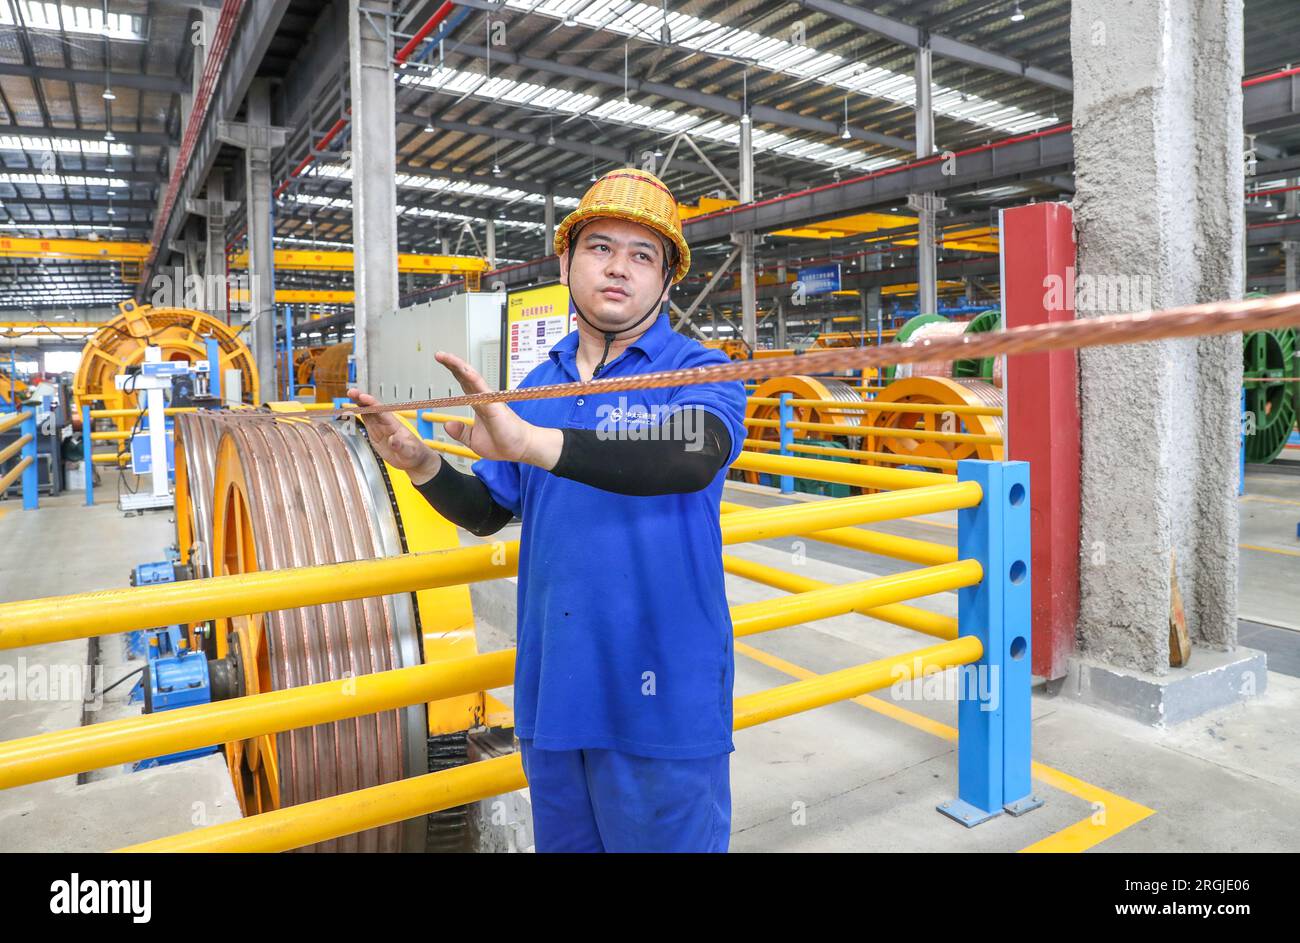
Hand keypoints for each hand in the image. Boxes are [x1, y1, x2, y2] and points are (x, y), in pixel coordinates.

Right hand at [346, 388, 440, 484]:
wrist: (413, 460)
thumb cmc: (414, 453)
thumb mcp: (409, 451)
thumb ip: (401, 446)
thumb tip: (393, 441)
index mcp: (394, 425)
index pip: (381, 411)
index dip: (372, 403)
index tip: (363, 397)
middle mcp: (386, 423)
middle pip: (372, 408)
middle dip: (362, 399)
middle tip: (351, 392)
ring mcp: (380, 428)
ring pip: (368, 413)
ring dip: (359, 404)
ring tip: (349, 396)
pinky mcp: (375, 434)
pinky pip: (366, 421)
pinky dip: (359, 415)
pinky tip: (352, 410)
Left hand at [435, 350, 561, 467]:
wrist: (521, 448)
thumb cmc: (504, 442)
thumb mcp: (474, 440)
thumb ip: (461, 432)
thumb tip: (447, 424)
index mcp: (479, 403)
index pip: (464, 382)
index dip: (453, 371)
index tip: (441, 361)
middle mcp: (483, 398)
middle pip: (465, 376)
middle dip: (451, 363)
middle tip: (439, 354)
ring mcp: (489, 399)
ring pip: (471, 377)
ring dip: (458, 366)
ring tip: (444, 356)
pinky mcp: (494, 405)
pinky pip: (482, 388)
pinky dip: (472, 378)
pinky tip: (463, 370)